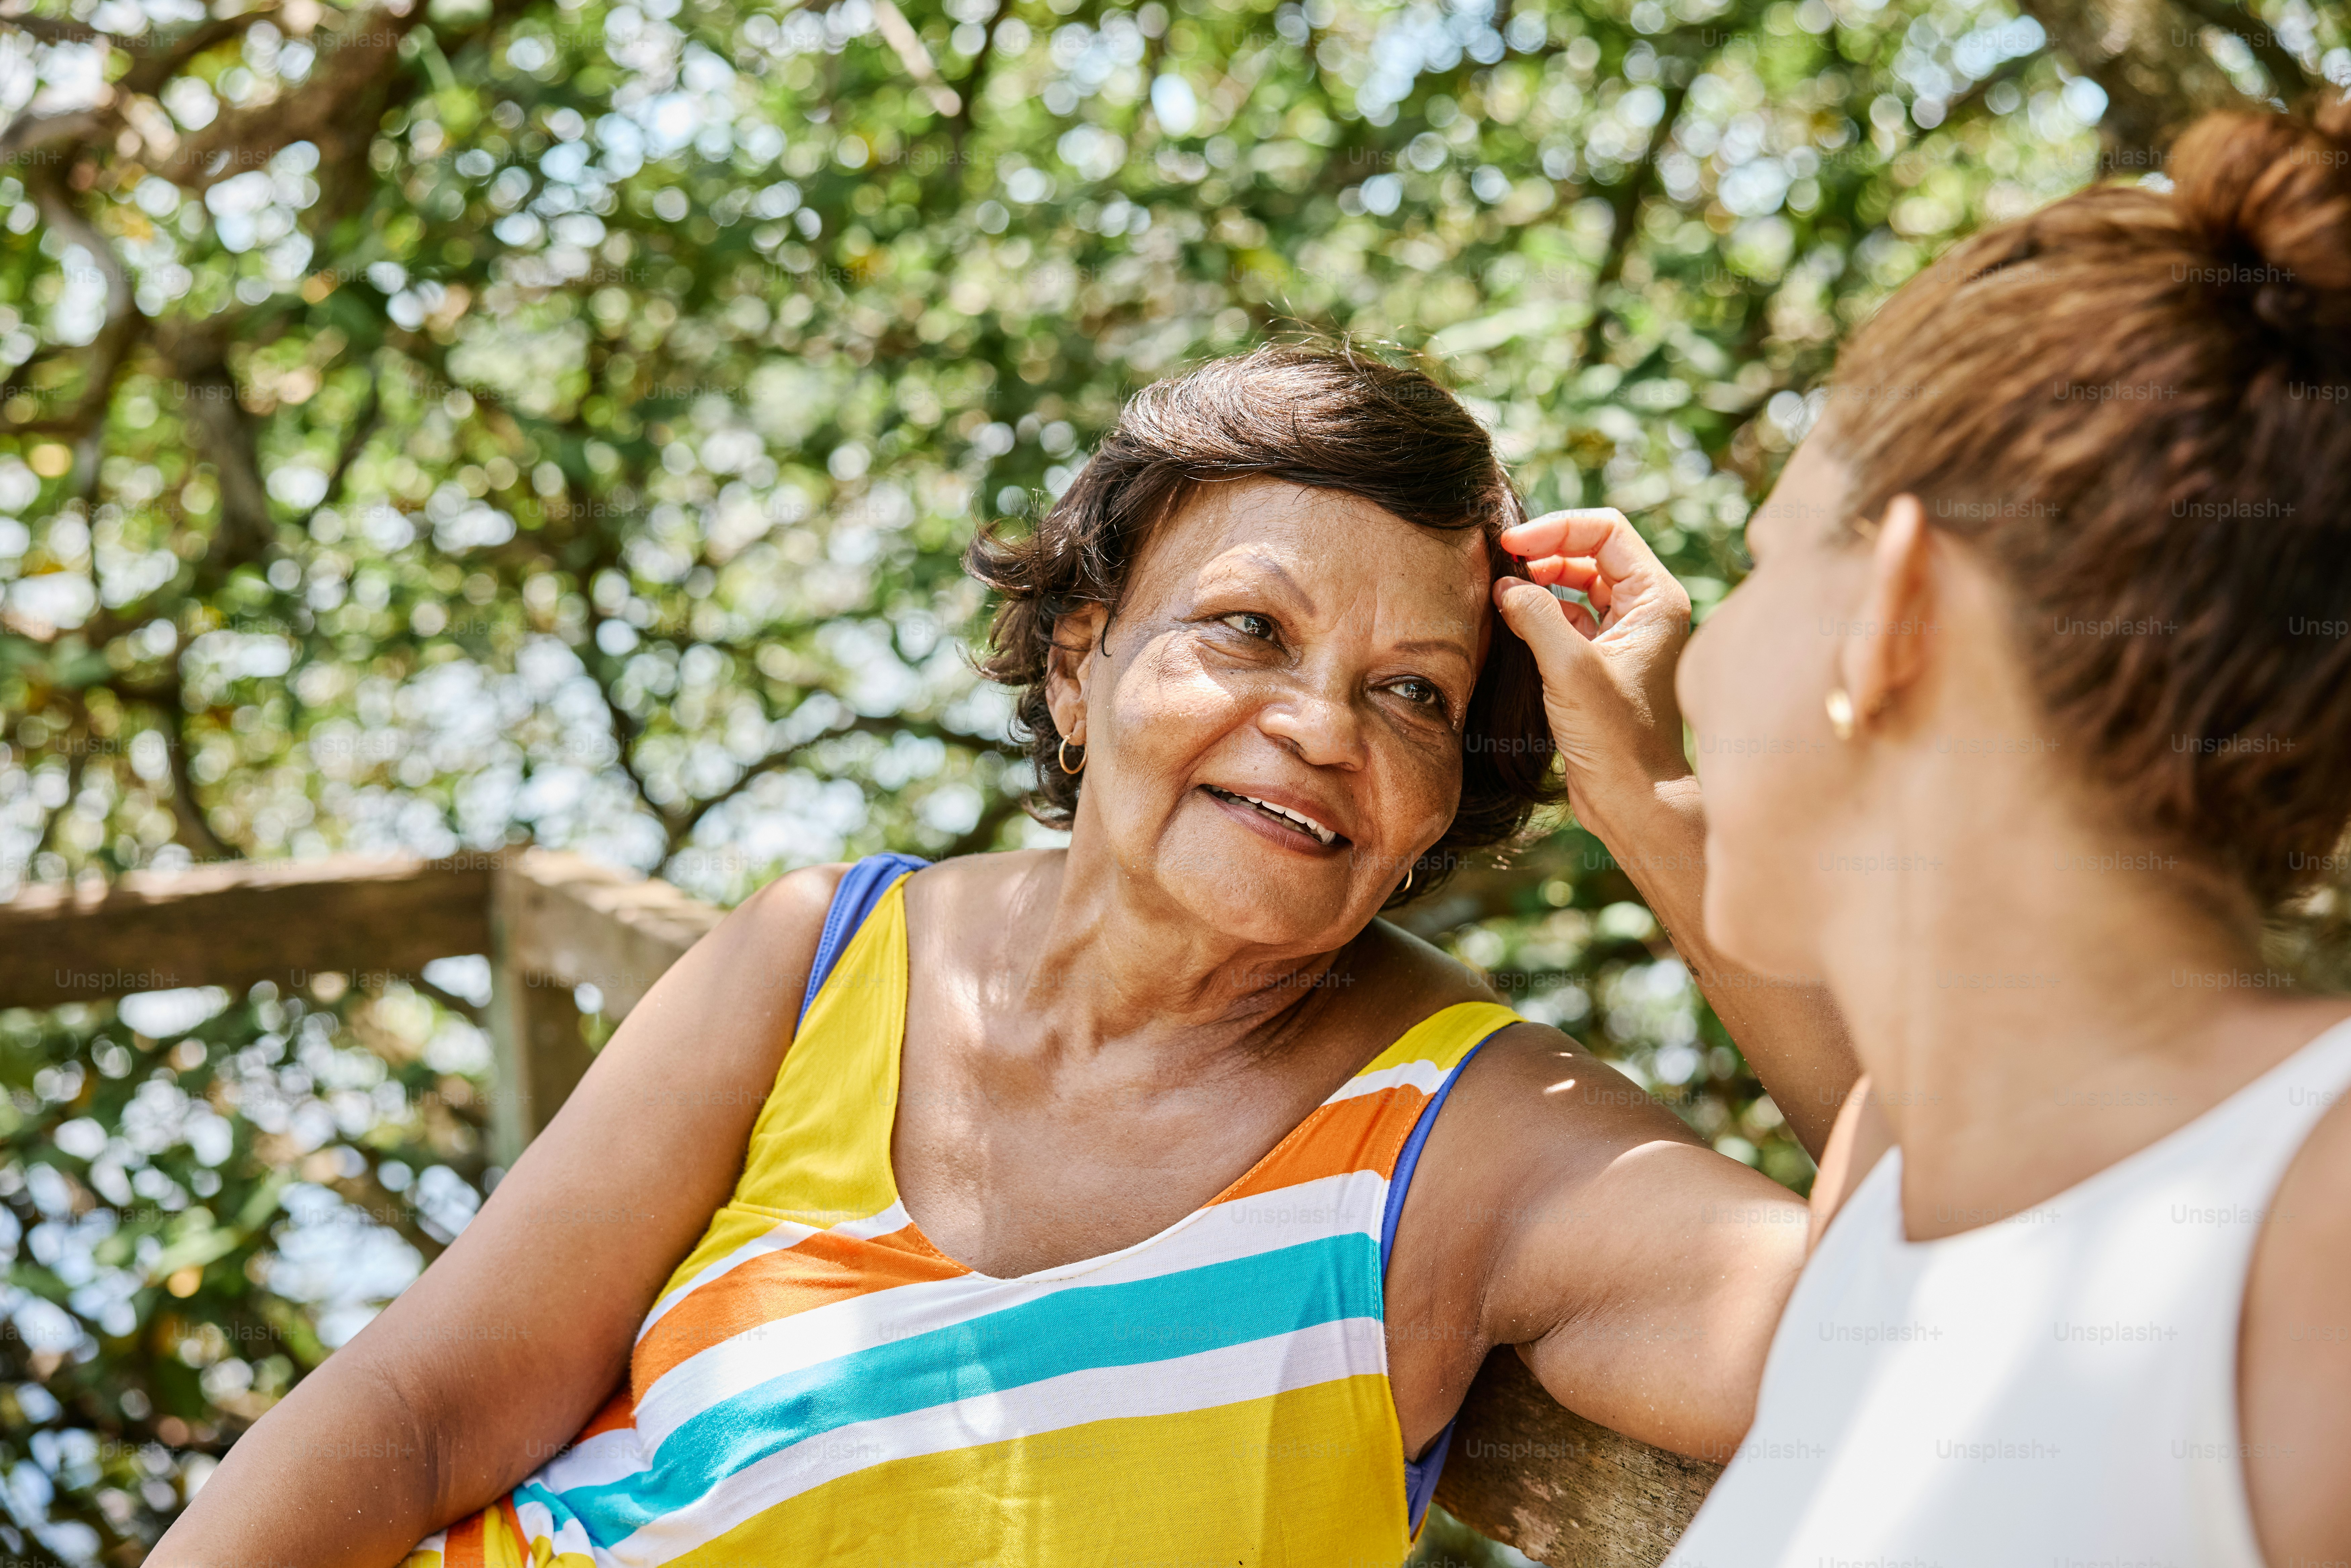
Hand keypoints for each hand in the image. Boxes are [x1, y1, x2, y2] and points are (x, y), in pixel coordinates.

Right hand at [1491, 507, 1693, 821]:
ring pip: (1579, 584)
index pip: (1607, 530)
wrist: (1632, 798)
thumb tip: (1505, 586)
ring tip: (1501, 591)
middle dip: (1545, 551)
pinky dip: (1540, 612)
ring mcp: (1625, 636)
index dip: (1557, 528)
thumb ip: (1536, 615)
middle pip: (1592, 552)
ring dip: (1540, 581)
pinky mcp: (1602, 661)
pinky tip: (1510, 618)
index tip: (1512, 544)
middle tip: (1501, 564)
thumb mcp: (1569, 668)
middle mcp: (1646, 611)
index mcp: (1656, 599)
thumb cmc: (1615, 737)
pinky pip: (1570, 618)